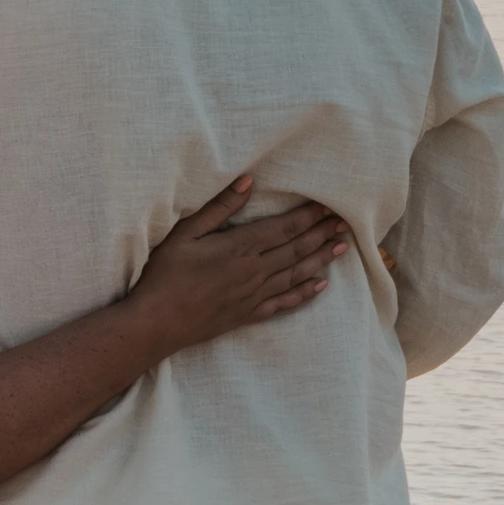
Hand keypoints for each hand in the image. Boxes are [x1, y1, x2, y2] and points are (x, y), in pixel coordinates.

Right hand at [130, 177, 349, 353]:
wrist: (158, 323)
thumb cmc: (166, 273)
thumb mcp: (186, 232)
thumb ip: (219, 207)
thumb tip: (248, 181)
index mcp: (240, 248)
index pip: (284, 228)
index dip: (309, 217)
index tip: (329, 206)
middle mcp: (254, 272)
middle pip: (296, 249)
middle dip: (321, 234)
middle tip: (345, 223)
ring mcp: (254, 295)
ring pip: (296, 274)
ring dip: (321, 260)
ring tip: (341, 247)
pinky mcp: (249, 314)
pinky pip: (285, 303)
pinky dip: (305, 294)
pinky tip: (321, 287)